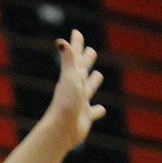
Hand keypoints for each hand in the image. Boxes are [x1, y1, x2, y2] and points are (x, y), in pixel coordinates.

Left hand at [49, 29, 104, 151]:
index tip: (76, 32)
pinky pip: (93, 112)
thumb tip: (62, 42)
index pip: (76, 57)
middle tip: (90, 51)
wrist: (61, 130)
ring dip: (93, 82)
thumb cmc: (65, 104)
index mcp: (73, 77)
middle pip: (83, 70)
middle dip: (86, 60)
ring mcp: (80, 103)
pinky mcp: (85, 117)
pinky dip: (97, 110)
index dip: (77, 44)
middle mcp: (76, 88)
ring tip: (98, 75)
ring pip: (89, 89)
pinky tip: (100, 110)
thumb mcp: (70, 79)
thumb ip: (69, 60)